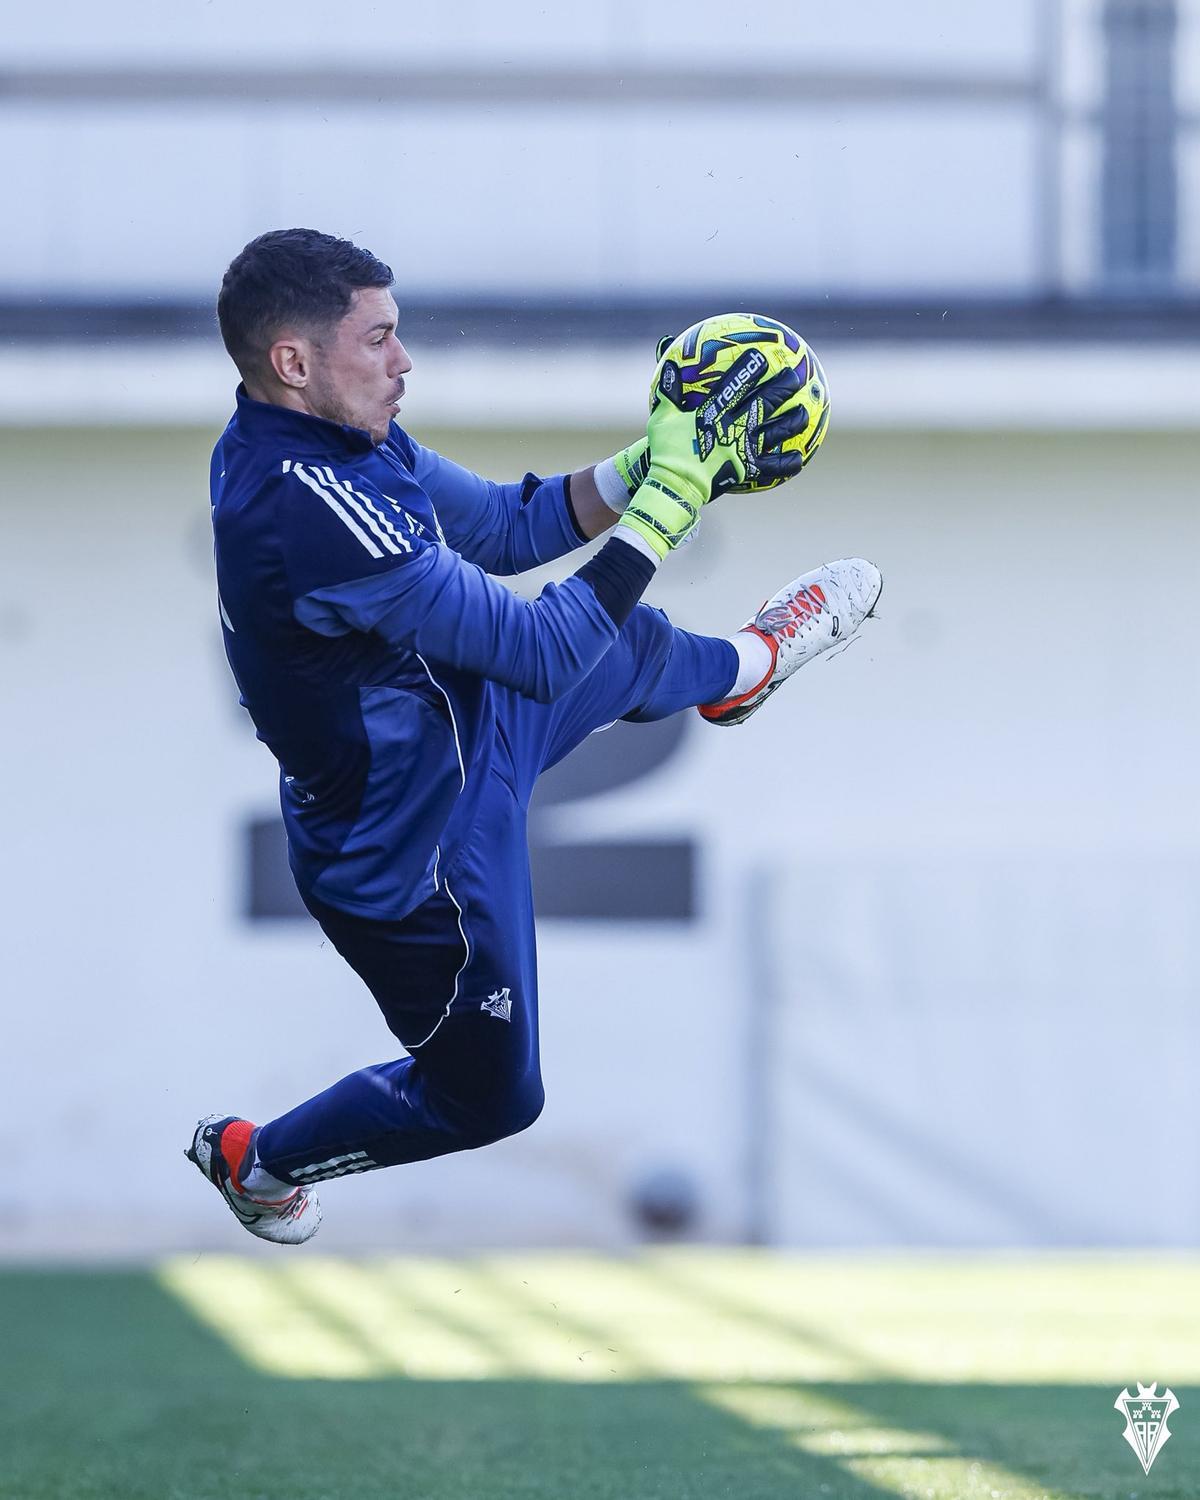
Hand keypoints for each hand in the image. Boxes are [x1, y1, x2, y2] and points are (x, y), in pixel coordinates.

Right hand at [621, 339, 797, 557]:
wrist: (674, 483)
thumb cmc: (666, 448)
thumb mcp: (662, 415)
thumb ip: (669, 388)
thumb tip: (666, 356)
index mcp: (716, 411)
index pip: (737, 385)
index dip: (751, 369)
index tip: (763, 357)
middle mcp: (735, 426)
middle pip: (766, 403)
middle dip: (783, 388)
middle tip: (796, 377)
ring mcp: (744, 448)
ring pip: (776, 431)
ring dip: (793, 421)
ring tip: (805, 414)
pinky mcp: (747, 469)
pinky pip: (771, 466)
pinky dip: (786, 463)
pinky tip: (799, 459)